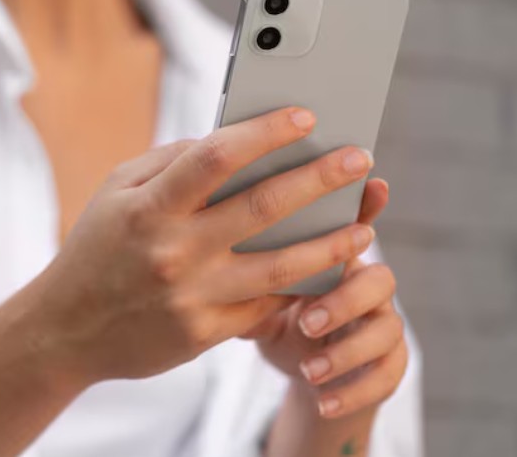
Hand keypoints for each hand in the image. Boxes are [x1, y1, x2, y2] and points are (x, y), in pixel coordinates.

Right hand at [17, 107, 374, 386]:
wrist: (66, 330)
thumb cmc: (94, 251)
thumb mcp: (114, 192)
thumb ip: (167, 162)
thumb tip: (226, 141)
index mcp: (149, 206)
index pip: (217, 156)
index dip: (266, 132)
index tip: (304, 117)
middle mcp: (174, 249)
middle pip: (263, 207)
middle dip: (319, 178)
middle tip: (358, 160)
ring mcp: (192, 295)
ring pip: (281, 265)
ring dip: (331, 242)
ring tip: (364, 225)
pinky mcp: (204, 333)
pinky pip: (265, 305)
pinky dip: (300, 287)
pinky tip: (326, 271)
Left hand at [243, 180, 408, 419]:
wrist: (309, 366)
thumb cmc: (275, 310)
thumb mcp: (255, 285)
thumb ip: (243, 263)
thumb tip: (202, 237)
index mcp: (336, 256)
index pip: (353, 229)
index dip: (365, 210)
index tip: (369, 191)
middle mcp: (366, 285)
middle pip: (376, 280)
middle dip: (343, 300)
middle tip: (306, 320)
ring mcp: (383, 324)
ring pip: (386, 331)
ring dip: (347, 350)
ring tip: (310, 369)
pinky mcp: (390, 364)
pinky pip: (386, 376)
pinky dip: (353, 391)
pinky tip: (324, 401)